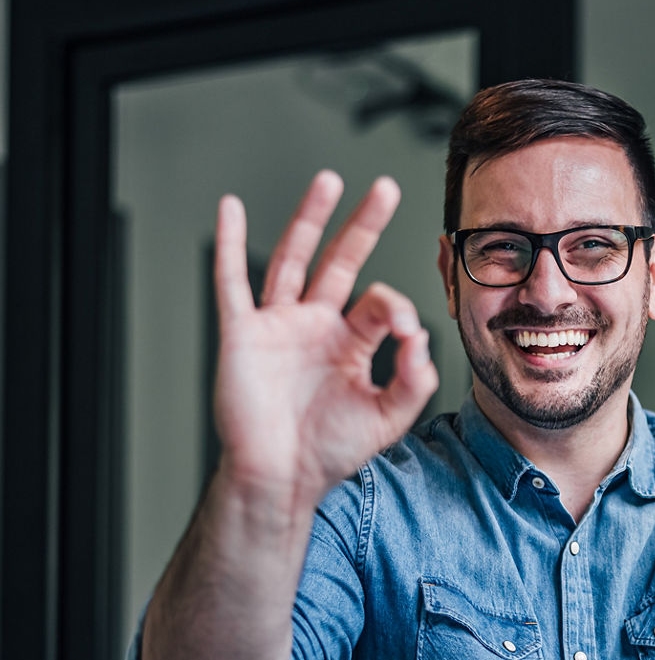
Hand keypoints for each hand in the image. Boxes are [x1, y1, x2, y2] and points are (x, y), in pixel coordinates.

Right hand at [212, 170, 438, 501]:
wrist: (280, 478)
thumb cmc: (329, 452)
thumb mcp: (387, 418)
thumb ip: (414, 380)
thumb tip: (420, 335)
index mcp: (351, 342)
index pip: (379, 302)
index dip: (395, 307)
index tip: (403, 329)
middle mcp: (316, 325)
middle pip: (341, 261)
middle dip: (363, 224)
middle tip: (386, 188)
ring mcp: (278, 325)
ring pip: (294, 258)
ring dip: (310, 218)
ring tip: (329, 181)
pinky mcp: (242, 333)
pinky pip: (232, 282)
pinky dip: (229, 244)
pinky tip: (231, 208)